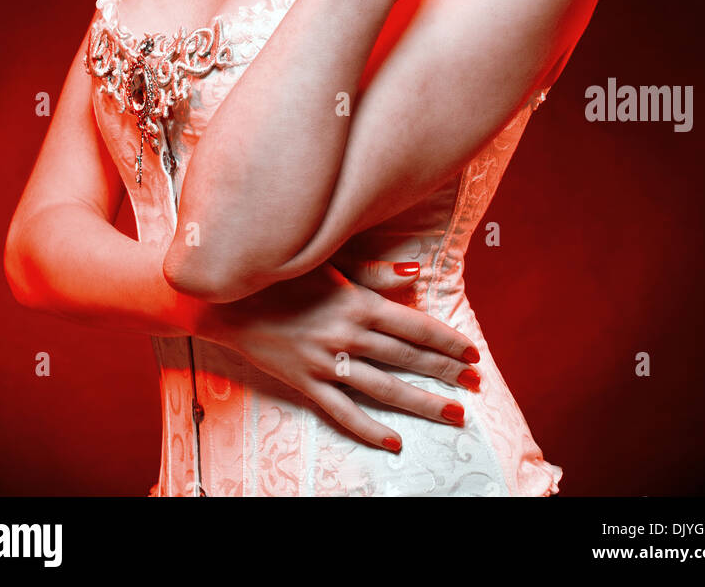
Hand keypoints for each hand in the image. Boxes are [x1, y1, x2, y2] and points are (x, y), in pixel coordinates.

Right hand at [203, 261, 479, 451]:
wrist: (229, 300)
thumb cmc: (283, 274)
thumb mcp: (330, 263)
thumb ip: (374, 273)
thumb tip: (416, 273)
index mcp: (358, 303)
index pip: (415, 326)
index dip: (446, 340)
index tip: (471, 353)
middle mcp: (348, 335)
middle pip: (407, 359)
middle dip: (445, 372)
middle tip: (475, 385)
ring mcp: (327, 363)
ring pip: (385, 389)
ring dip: (422, 403)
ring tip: (453, 414)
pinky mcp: (307, 384)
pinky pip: (343, 412)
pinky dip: (369, 430)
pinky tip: (393, 441)